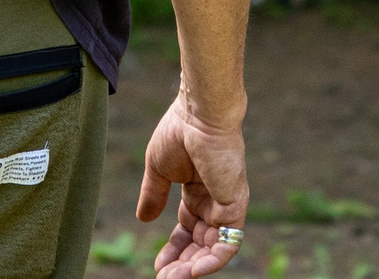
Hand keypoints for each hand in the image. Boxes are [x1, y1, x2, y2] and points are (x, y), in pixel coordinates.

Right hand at [135, 94, 247, 275]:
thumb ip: (153, 195)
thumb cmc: (179, 132)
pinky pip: (227, 243)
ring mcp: (227, 205)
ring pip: (214, 249)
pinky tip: (192, 270)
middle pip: (200, 244)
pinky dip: (211, 260)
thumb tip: (142, 219)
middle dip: (182, 264)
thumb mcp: (158, 170)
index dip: (173, 249)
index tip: (157, 266)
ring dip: (194, 268)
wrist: (197, 114)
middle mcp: (215, 202)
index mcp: (198, 192)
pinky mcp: (235, 206)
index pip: (188, 230)